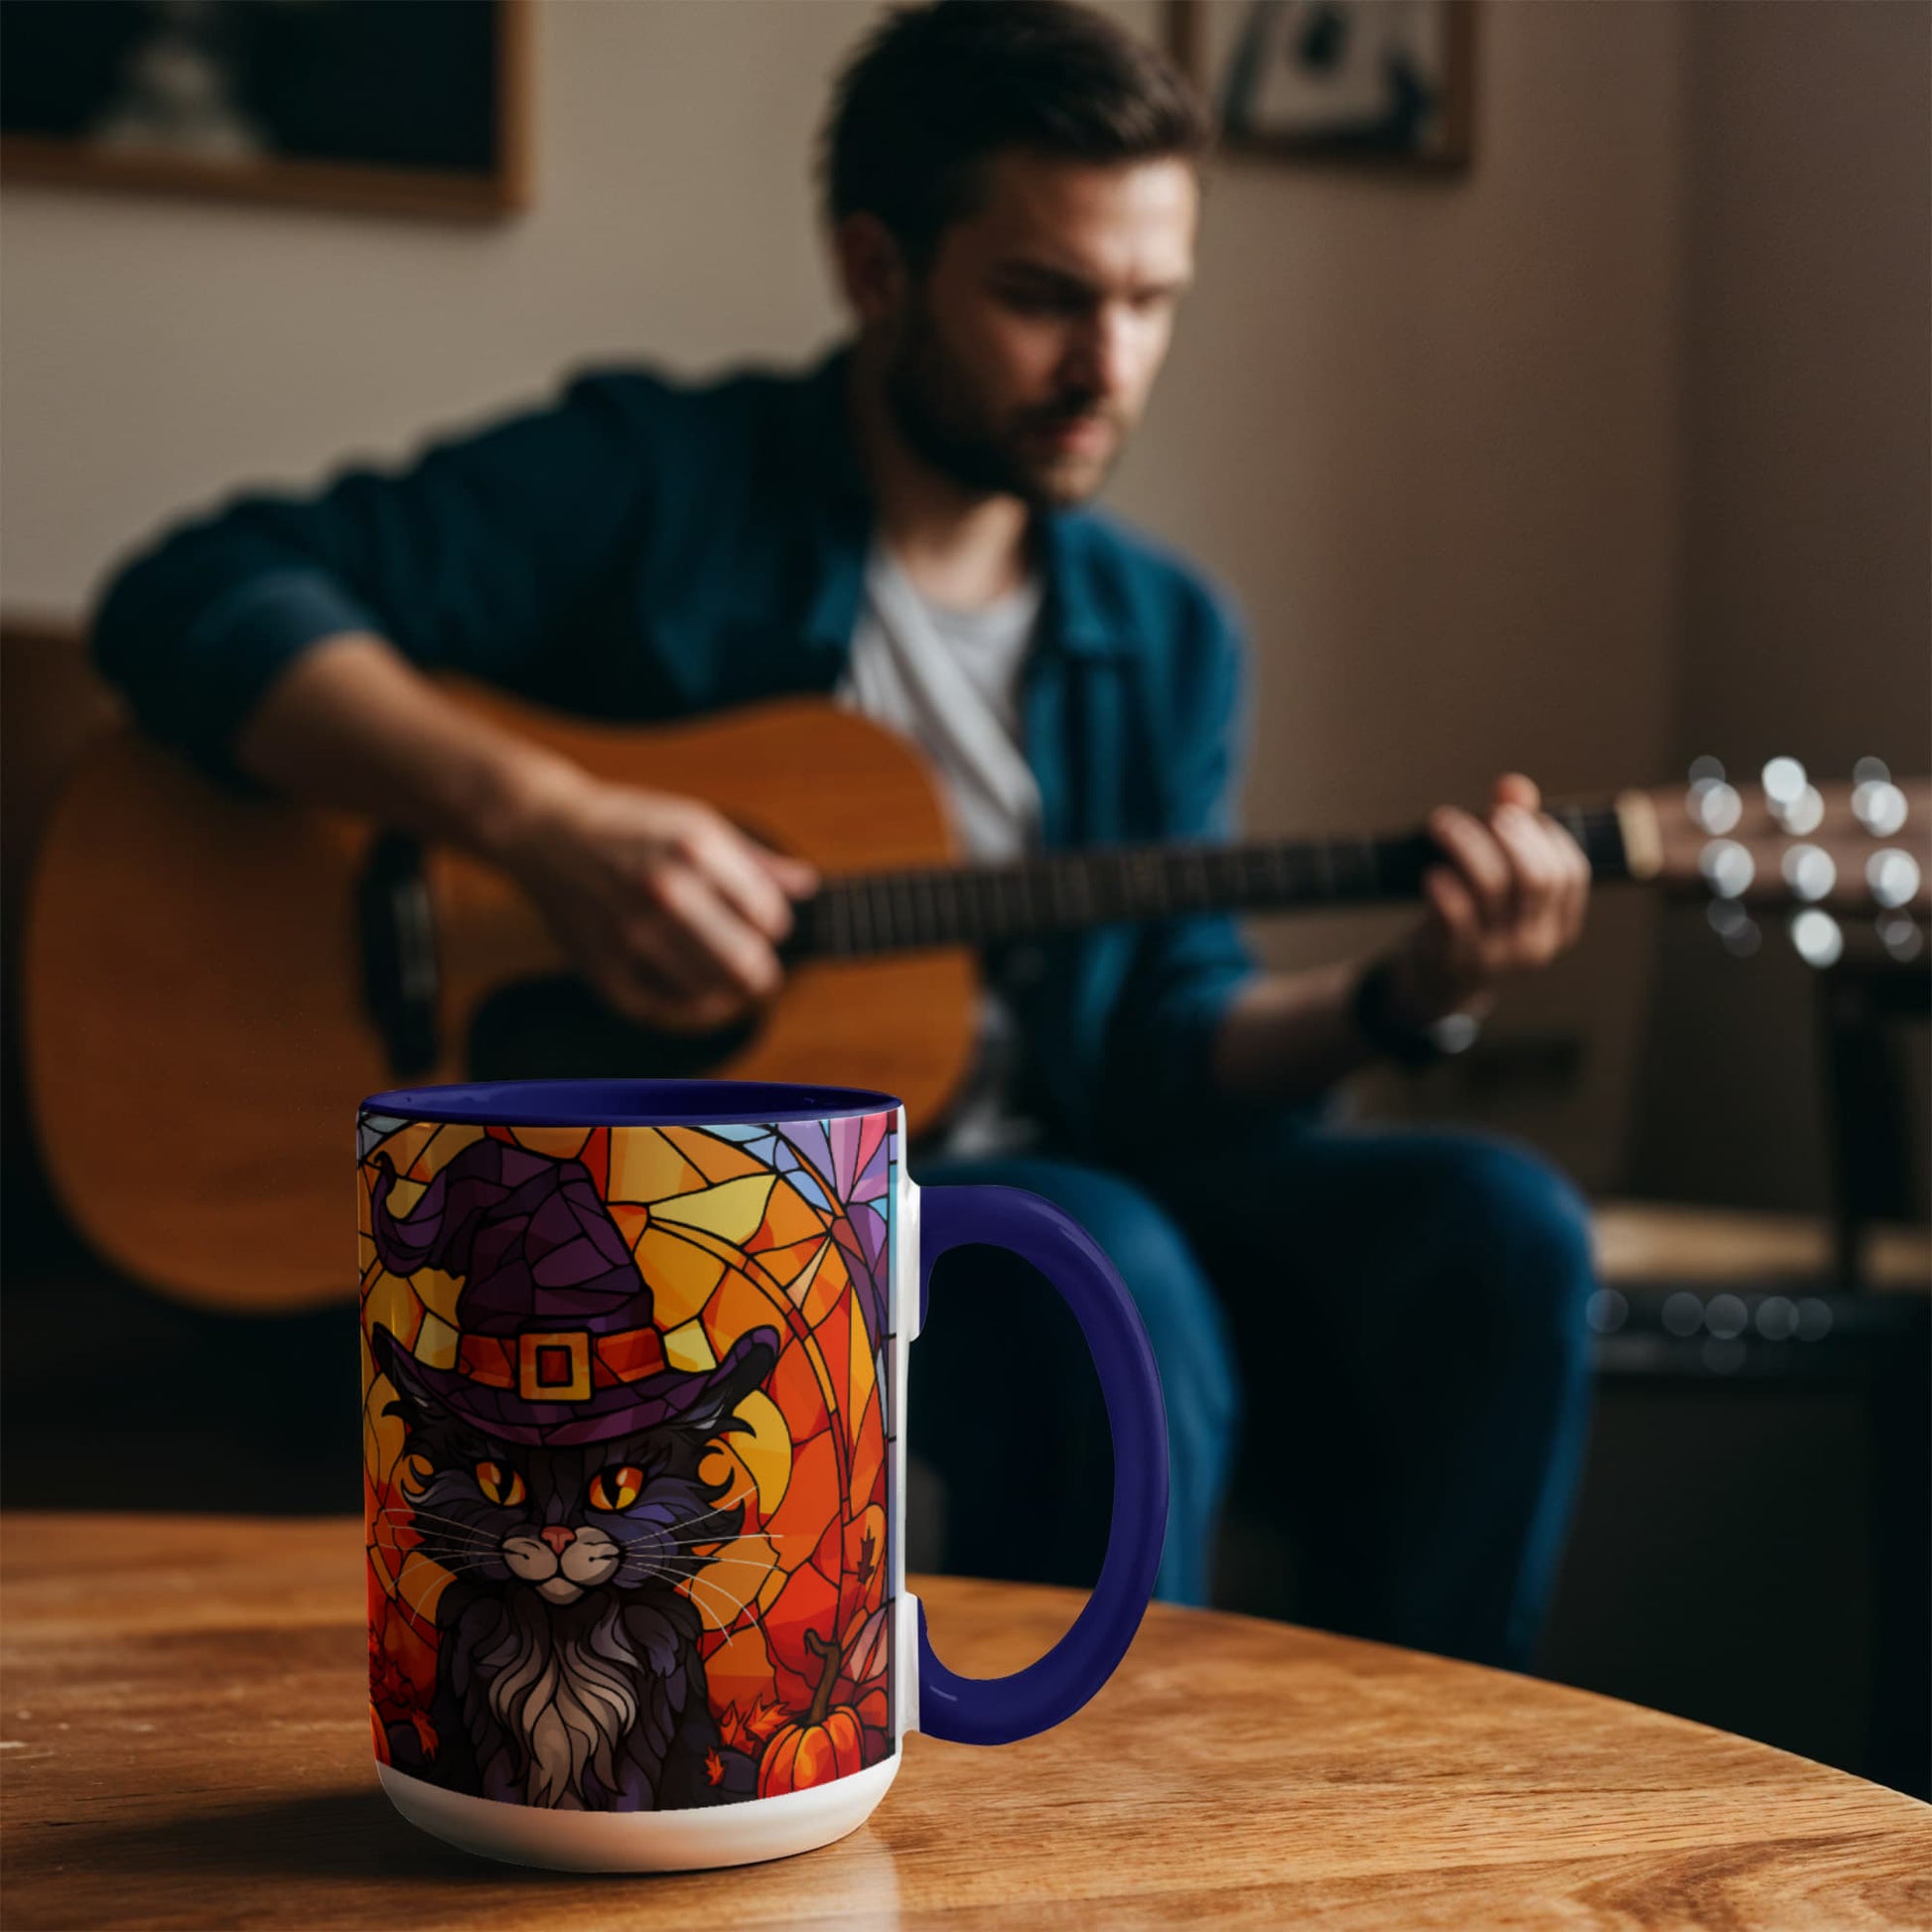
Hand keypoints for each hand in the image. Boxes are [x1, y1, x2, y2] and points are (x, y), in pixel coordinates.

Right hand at [490, 763, 816, 1032]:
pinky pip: (669, 1013)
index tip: (761, 922)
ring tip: (726, 982)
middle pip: (748, 965)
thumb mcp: (695, 821)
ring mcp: (633, 934)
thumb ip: (754, 860)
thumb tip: (807, 886)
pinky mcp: (606, 968)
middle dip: (763, 973)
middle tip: (759, 970)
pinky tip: (700, 999)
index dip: (774, 925)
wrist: (545, 833)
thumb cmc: (629, 825)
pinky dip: (694, 1013)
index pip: (770, 917)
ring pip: (714, 995)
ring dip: (730, 995)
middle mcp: (665, 891)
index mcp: (695, 848)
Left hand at [1385, 774, 1589, 1026]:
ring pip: (1491, 886)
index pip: (1571, 872)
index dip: (1544, 835)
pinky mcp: (1454, 958)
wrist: (1439, 987)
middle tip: (1483, 814)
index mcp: (1559, 926)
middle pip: (1536, 876)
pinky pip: (1453, 914)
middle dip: (1510, 834)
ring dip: (1466, 844)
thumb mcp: (1502, 888)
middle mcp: (1534, 943)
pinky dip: (1442, 884)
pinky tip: (1431, 871)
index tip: (1512, 816)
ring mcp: (1495, 955)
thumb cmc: (1475, 924)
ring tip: (1442, 823)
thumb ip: (1513, 834)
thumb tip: (1512, 786)